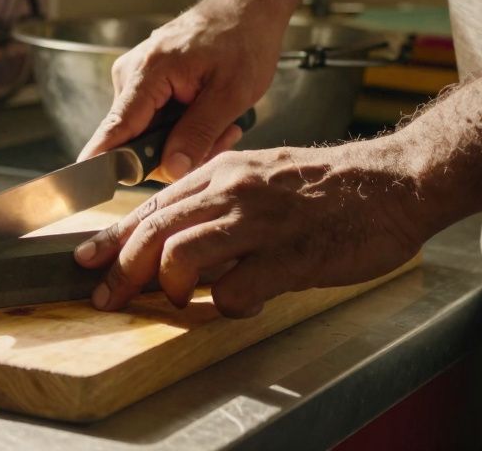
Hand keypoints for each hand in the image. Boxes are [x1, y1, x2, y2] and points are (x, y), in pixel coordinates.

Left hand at [73, 137, 433, 316]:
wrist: (394, 183)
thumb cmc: (332, 186)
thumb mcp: (263, 175)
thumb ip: (220, 199)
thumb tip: (177, 233)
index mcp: (224, 172)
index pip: (151, 206)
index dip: (113, 238)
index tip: (87, 260)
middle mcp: (233, 192)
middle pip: (153, 232)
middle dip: (121, 270)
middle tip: (108, 297)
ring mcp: (258, 224)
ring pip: (179, 257)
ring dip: (170, 289)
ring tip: (182, 301)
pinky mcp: (287, 258)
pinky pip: (232, 293)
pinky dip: (226, 308)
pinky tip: (244, 305)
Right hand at [79, 3, 283, 180]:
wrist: (244, 9)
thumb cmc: (242, 42)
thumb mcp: (232, 94)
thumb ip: (199, 133)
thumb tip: (171, 170)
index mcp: (149, 72)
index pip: (117, 127)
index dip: (104, 161)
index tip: (85, 186)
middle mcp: (131, 74)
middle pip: (134, 140)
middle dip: (176, 152)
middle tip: (222, 140)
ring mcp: (135, 78)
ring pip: (147, 135)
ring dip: (184, 141)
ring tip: (222, 124)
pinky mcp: (144, 83)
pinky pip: (153, 121)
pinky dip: (181, 127)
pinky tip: (209, 116)